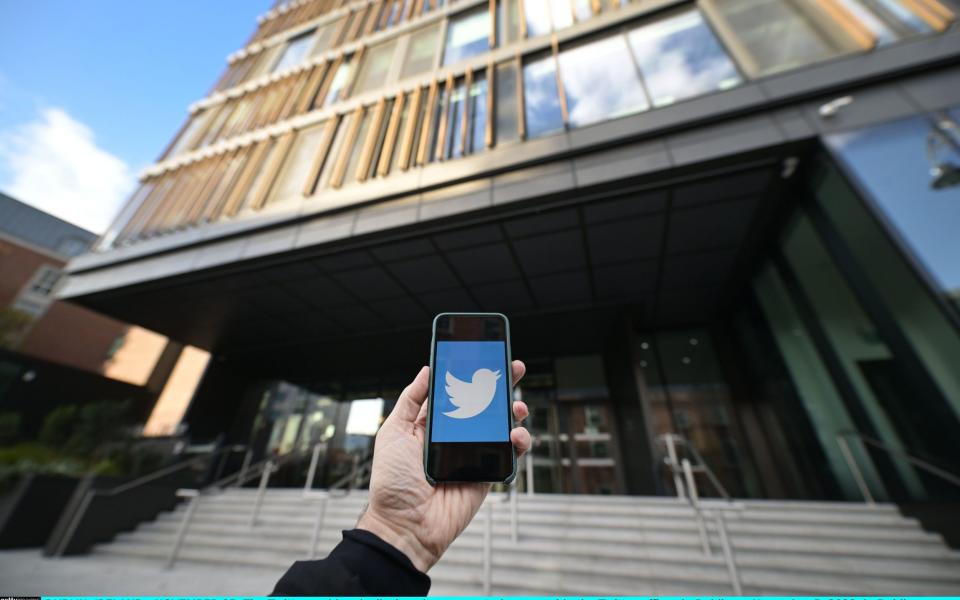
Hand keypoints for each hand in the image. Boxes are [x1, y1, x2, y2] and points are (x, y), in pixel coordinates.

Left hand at [357, 361, 529, 571]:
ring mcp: (473, 455)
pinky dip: (518, 442)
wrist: (405, 526)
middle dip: (502, 385)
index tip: (485, 355)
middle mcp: (455, 437)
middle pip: (484, 405)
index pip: (457, 392)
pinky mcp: (487, 475)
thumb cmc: (392, 482)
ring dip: (514, 412)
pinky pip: (509, 455)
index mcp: (432, 424)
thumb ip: (410, 401)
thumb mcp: (393, 432)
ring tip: (517, 405)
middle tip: (515, 368)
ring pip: (501, 427)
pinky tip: (515, 434)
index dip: (471, 374)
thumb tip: (427, 369)